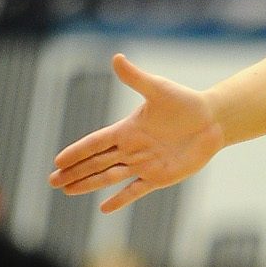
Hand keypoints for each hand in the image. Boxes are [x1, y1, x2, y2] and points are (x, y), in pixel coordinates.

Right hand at [49, 54, 223, 212]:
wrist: (213, 120)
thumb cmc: (186, 102)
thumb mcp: (159, 89)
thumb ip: (136, 78)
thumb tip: (117, 58)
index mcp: (127, 129)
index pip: (95, 143)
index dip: (77, 151)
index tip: (58, 160)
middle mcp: (132, 149)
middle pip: (97, 162)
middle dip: (74, 171)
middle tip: (52, 180)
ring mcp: (145, 164)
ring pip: (110, 177)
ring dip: (89, 184)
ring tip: (67, 191)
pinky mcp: (161, 176)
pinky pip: (136, 190)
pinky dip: (121, 199)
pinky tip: (104, 208)